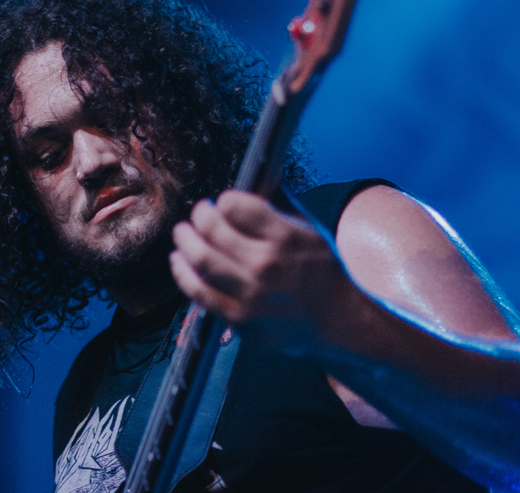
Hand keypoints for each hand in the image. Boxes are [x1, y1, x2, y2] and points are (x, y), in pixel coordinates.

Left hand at [169, 190, 346, 347]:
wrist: (340, 323)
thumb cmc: (324, 274)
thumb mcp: (309, 233)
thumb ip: (273, 215)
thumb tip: (238, 195)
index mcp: (286, 238)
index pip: (235, 206)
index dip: (223, 201)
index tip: (221, 204)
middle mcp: (266, 266)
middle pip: (212, 230)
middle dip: (199, 216)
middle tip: (197, 214)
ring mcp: (251, 295)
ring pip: (200, 260)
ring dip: (185, 242)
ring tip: (182, 234)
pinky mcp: (240, 319)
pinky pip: (199, 293)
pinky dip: (183, 273)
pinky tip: (179, 262)